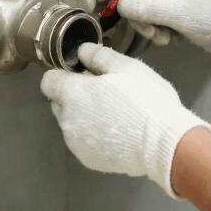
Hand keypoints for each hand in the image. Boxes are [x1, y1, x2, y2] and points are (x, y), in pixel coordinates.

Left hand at [40, 43, 210, 198]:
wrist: (162, 143)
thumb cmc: (145, 99)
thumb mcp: (126, 67)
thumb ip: (98, 55)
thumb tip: (82, 51)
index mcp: (72, 93)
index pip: (48, 81)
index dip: (63, 75)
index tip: (83, 75)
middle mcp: (67, 119)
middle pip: (59, 102)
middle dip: (75, 96)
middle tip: (104, 93)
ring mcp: (76, 142)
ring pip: (71, 123)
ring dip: (84, 117)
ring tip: (114, 114)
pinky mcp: (88, 159)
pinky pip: (83, 142)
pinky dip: (93, 136)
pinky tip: (117, 132)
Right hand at [95, 0, 210, 74]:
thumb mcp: (181, 14)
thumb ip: (148, 7)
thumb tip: (121, 3)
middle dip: (135, 9)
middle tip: (143, 28)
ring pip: (143, 0)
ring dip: (147, 22)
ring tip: (162, 36)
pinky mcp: (177, 2)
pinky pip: (153, 11)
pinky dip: (156, 26)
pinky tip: (169, 37)